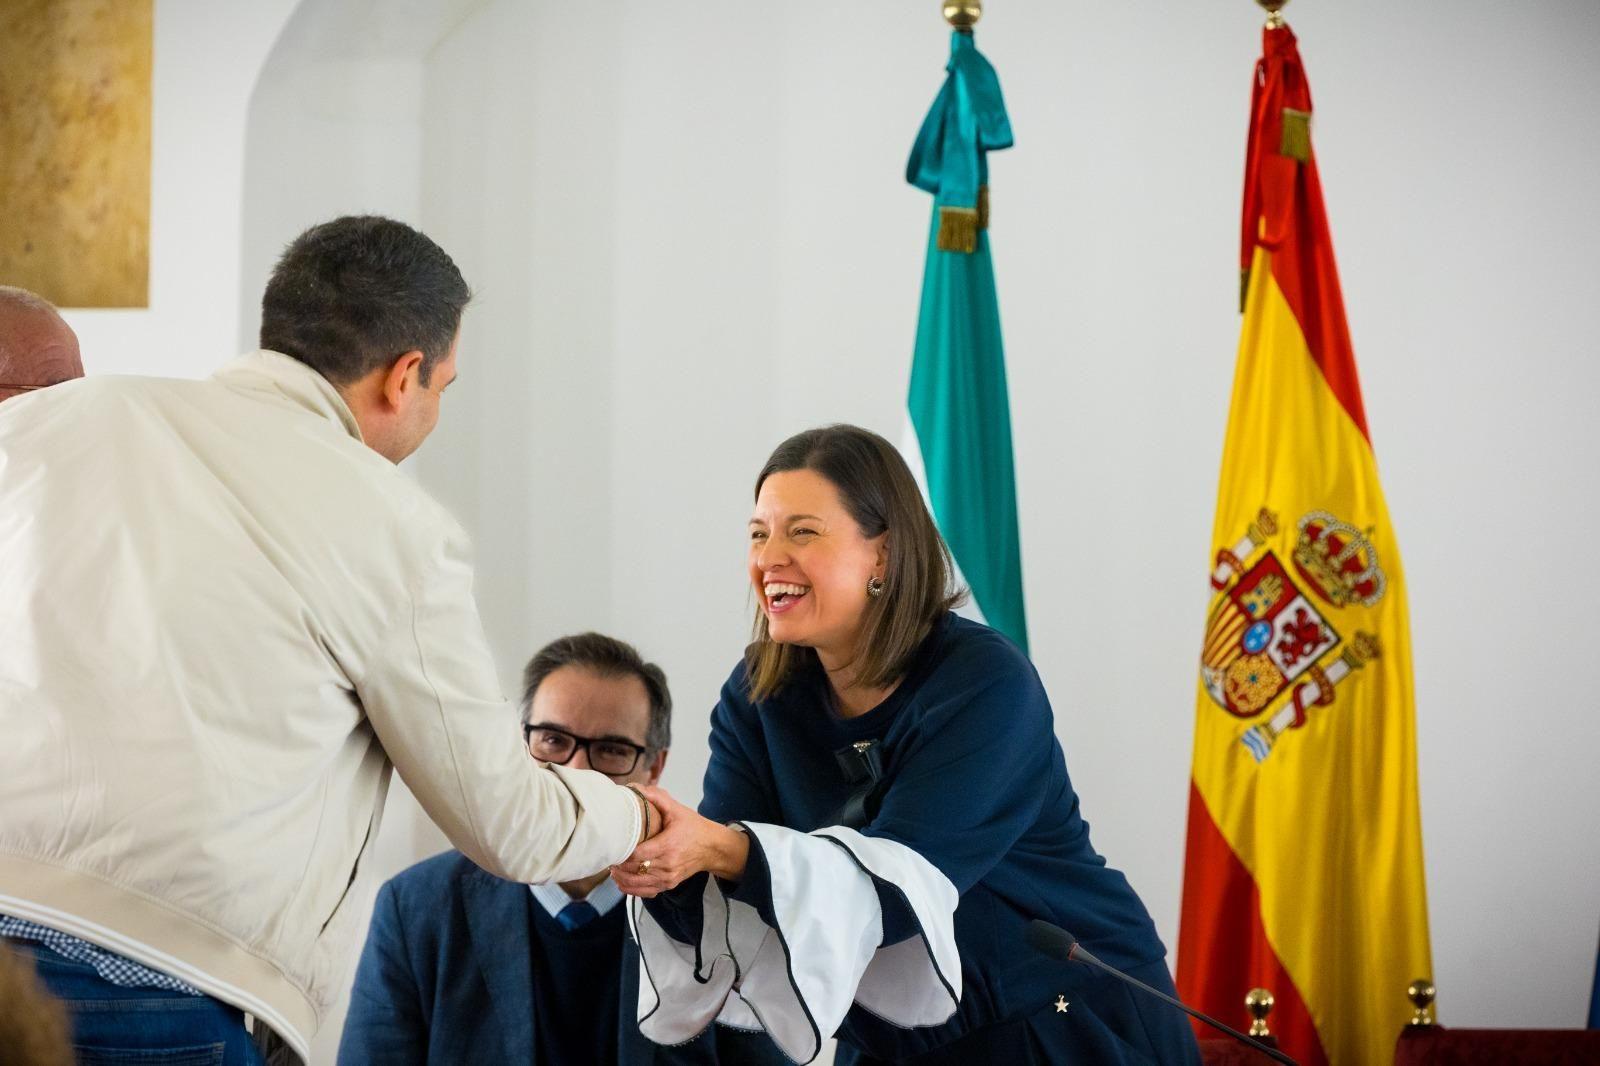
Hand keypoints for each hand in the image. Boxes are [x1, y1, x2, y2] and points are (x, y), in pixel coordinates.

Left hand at [611, 785, 749, 898]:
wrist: (712, 848)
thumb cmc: (694, 828)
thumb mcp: (678, 810)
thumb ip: (658, 798)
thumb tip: (637, 789)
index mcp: (668, 845)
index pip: (637, 855)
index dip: (621, 852)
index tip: (612, 845)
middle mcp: (667, 865)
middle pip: (634, 870)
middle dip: (618, 865)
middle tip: (608, 855)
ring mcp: (668, 878)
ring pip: (637, 884)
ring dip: (621, 878)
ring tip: (612, 869)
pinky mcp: (669, 885)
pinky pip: (646, 892)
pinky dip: (631, 889)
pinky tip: (622, 881)